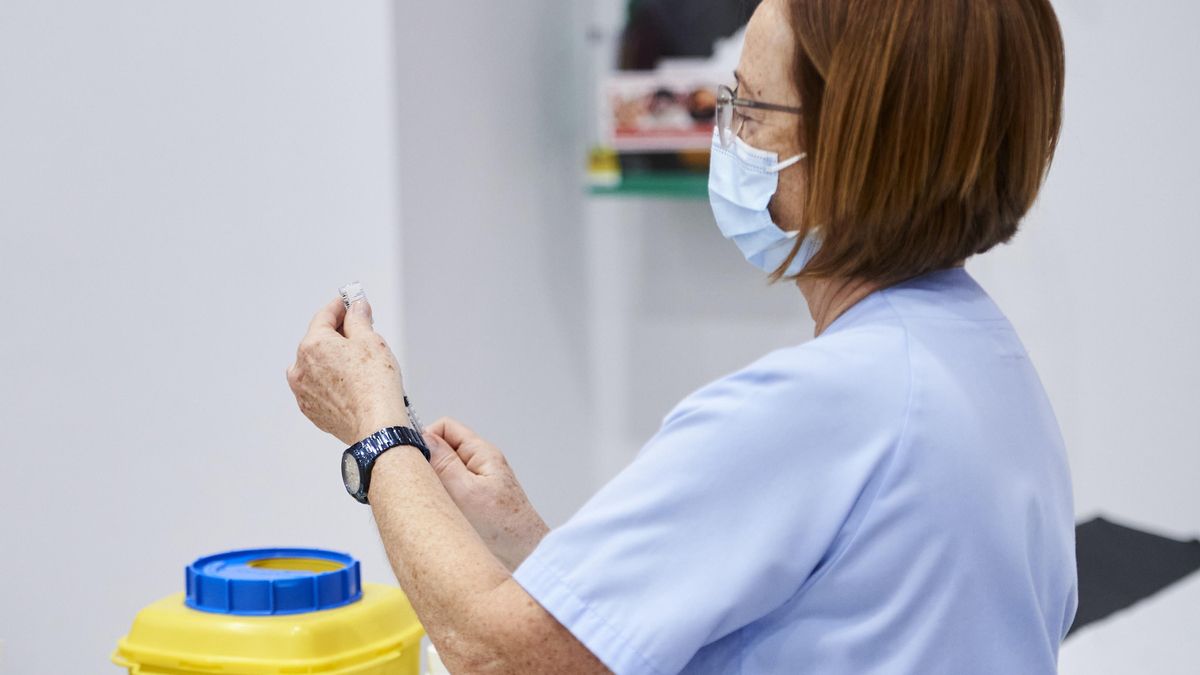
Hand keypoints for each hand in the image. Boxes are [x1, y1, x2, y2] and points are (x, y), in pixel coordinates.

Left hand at [287, 297, 407, 444]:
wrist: (376, 427)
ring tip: (357, 363)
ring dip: (332, 358)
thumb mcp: (371, 341)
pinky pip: (318, 386)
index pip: (324, 316)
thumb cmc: (375, 387)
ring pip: (316, 365)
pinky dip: (330, 380)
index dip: (339, 306)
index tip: (348, 302)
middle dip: (337, 334)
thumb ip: (359, 319)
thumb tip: (356, 308)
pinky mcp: (311, 410)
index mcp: (312, 345)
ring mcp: (303, 391)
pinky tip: (350, 383)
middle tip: (359, 331)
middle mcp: (300, 368)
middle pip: (318, 340)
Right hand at [425, 417, 548, 570]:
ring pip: (443, 472)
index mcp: (481, 453)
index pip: (445, 428)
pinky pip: (449, 490)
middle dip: (425, 464)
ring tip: (428, 503)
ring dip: (432, 484)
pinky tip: (436, 513)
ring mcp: (476, 483)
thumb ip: (443, 463)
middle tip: (416, 485)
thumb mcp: (466, 492)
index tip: (410, 459)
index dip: (424, 438)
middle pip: (442, 449)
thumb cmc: (504, 527)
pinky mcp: (474, 502)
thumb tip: (422, 437)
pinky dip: (439, 498)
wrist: (526, 558)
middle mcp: (479, 464)